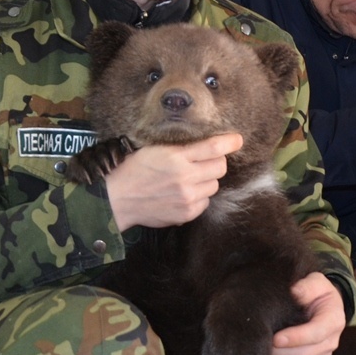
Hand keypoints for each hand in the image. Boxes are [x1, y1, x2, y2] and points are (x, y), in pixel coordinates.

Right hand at [105, 133, 242, 231]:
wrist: (118, 198)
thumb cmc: (133, 169)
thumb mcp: (155, 149)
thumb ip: (181, 148)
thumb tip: (208, 146)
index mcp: (176, 157)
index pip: (213, 148)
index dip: (229, 143)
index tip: (237, 140)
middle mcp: (185, 178)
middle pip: (220, 167)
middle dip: (216, 162)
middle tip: (204, 161)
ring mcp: (187, 198)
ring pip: (214, 185)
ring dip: (207, 180)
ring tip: (190, 178)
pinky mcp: (186, 214)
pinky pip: (205, 202)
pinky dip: (199, 197)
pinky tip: (184, 193)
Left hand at [267, 272, 345, 354]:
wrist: (326, 304)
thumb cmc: (318, 291)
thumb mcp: (316, 281)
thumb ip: (306, 286)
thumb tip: (292, 293)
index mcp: (333, 320)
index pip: (315, 334)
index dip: (295, 338)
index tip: (276, 337)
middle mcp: (331, 342)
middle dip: (279, 352)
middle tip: (259, 343)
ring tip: (259, 351)